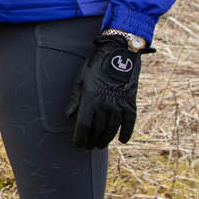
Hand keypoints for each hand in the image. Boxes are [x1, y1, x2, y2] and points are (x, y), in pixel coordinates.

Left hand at [68, 34, 140, 148]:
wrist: (119, 52)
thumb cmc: (96, 64)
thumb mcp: (80, 79)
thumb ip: (75, 99)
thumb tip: (68, 117)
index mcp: (90, 98)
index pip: (83, 126)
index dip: (80, 138)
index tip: (77, 144)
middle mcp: (105, 104)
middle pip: (97, 130)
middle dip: (91, 141)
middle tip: (88, 147)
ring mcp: (119, 104)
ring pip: (112, 129)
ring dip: (106, 139)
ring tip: (100, 145)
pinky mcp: (131, 102)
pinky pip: (130, 122)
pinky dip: (126, 133)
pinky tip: (122, 140)